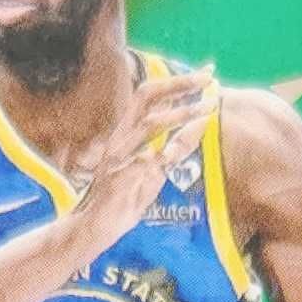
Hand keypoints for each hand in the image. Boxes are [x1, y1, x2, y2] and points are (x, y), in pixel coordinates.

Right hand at [68, 68, 216, 258]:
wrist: (93, 228)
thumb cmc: (125, 198)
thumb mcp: (157, 170)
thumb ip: (177, 148)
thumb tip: (203, 124)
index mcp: (127, 132)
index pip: (152, 95)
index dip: (179, 81)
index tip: (207, 73)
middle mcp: (121, 137)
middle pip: (147, 97)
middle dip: (179, 84)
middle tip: (208, 78)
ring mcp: (118, 156)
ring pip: (149, 124)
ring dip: (180, 114)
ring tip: (207, 109)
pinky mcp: (117, 179)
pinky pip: (141, 161)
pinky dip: (159, 154)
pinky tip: (174, 152)